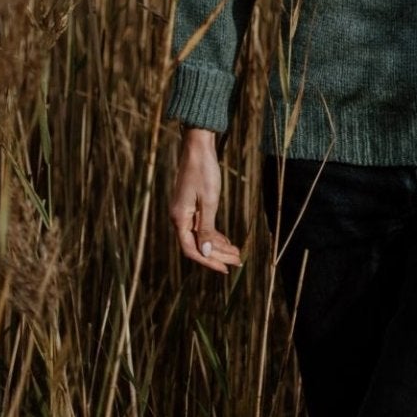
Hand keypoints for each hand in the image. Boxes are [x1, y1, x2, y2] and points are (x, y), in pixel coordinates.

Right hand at [169, 126, 242, 274]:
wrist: (197, 147)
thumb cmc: (203, 171)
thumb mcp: (209, 201)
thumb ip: (206, 228)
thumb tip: (204, 252)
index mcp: (179, 218)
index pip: (191, 250)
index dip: (208, 261)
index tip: (225, 269)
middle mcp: (179, 218)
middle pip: (197, 245)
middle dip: (218, 255)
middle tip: (238, 262)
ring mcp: (184, 212)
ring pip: (200, 237)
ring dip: (218, 246)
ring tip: (237, 254)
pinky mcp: (190, 206)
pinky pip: (201, 227)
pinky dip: (214, 235)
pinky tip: (227, 241)